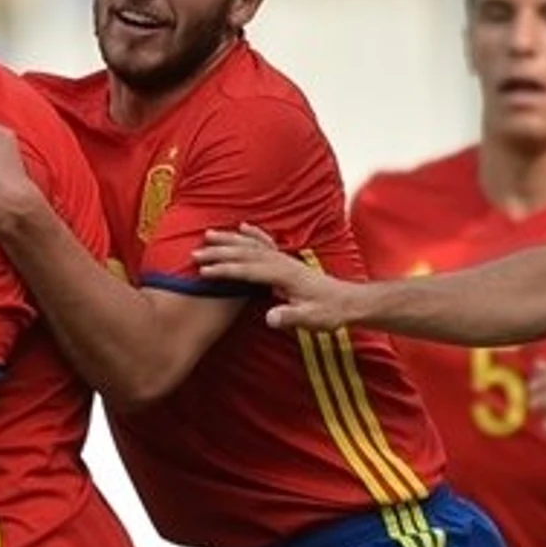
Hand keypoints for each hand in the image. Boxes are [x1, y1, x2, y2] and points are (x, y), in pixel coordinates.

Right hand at [193, 224, 355, 330]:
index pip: (248, 271)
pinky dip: (252, 233)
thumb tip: (270, 318)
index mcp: (284, 276)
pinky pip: (265, 242)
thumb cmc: (330, 313)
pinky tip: (242, 227)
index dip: (225, 270)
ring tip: (208, 234)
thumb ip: (291, 317)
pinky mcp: (288, 261)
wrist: (350, 302)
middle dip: (219, 252)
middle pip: (245, 253)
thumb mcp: (311, 319)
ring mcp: (285, 259)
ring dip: (229, 239)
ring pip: (252, 244)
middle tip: (194, 253)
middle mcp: (283, 262)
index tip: (203, 272)